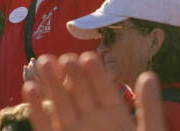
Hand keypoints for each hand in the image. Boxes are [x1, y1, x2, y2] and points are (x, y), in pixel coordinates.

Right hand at [23, 53, 165, 130]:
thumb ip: (150, 110)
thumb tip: (149, 76)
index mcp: (115, 116)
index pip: (104, 89)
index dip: (96, 73)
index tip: (87, 56)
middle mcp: (91, 120)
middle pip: (78, 91)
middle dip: (70, 74)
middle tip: (62, 58)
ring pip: (59, 103)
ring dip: (51, 83)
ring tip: (44, 62)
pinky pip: (43, 125)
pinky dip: (36, 109)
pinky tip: (30, 88)